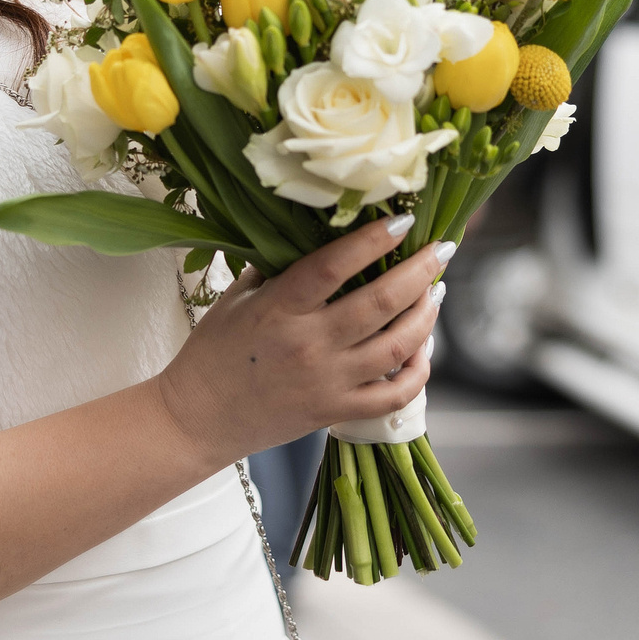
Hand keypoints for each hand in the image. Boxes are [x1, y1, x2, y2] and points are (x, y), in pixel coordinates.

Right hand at [156, 216, 448, 468]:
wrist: (196, 419)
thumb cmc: (213, 353)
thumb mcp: (237, 298)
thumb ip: (278, 268)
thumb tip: (319, 233)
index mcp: (279, 308)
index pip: (334, 265)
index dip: (372, 240)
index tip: (403, 220)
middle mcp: (308, 344)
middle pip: (379, 302)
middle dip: (420, 271)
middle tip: (442, 249)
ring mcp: (327, 381)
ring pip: (397, 346)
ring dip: (426, 315)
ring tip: (436, 291)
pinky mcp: (336, 412)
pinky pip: (394, 395)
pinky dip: (419, 371)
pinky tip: (423, 348)